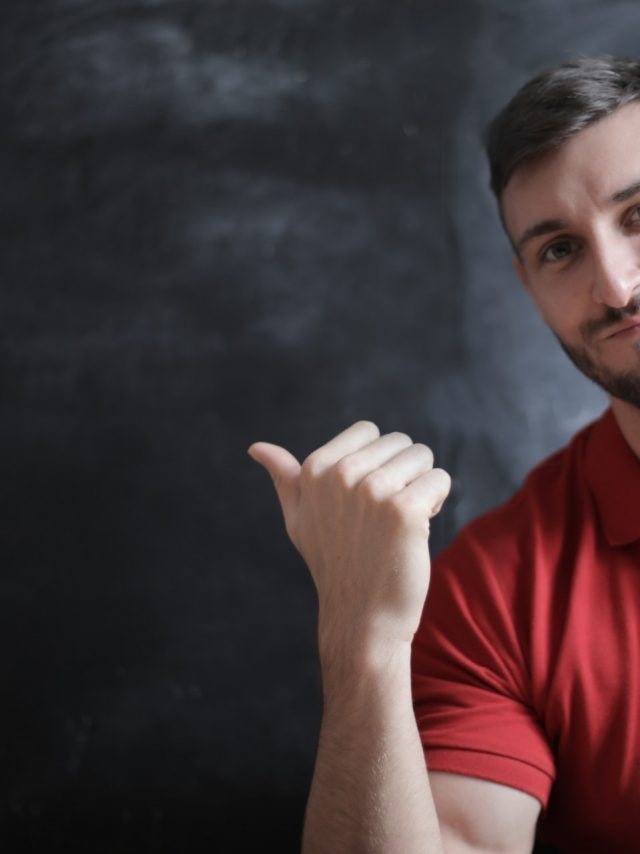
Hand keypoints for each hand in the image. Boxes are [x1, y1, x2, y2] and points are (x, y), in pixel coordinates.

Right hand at [248, 422, 450, 653]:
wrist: (360, 615)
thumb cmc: (333, 563)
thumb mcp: (298, 517)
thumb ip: (284, 478)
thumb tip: (256, 447)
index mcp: (315, 468)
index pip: (368, 431)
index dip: (376, 461)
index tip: (367, 496)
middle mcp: (340, 474)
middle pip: (399, 441)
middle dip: (402, 472)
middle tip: (385, 515)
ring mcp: (373, 491)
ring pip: (422, 457)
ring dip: (421, 486)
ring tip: (400, 521)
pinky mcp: (404, 510)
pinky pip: (439, 479)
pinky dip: (436, 501)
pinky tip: (418, 529)